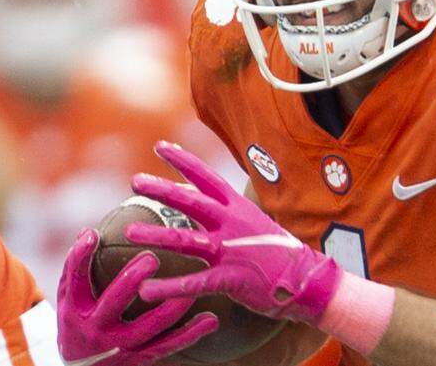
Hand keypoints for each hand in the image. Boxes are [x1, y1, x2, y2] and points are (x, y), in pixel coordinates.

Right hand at [56, 227, 218, 365]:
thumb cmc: (78, 318)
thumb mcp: (68, 296)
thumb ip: (76, 267)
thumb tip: (88, 230)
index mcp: (75, 308)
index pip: (75, 279)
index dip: (80, 256)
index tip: (94, 234)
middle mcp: (95, 328)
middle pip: (112, 303)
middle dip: (130, 281)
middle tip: (152, 258)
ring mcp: (117, 347)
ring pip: (146, 329)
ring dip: (170, 309)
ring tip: (190, 289)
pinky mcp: (138, 359)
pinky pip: (166, 346)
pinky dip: (189, 334)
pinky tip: (211, 319)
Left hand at [126, 141, 342, 323]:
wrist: (306, 280)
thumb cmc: (276, 252)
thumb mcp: (252, 223)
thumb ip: (225, 213)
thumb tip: (199, 199)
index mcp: (237, 207)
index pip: (206, 177)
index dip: (183, 161)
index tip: (160, 146)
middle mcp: (232, 223)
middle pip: (192, 201)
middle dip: (163, 189)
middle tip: (136, 180)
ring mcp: (230, 250)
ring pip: (186, 239)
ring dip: (156, 236)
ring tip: (129, 232)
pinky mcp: (230, 278)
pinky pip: (194, 283)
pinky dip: (169, 287)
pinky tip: (147, 290)